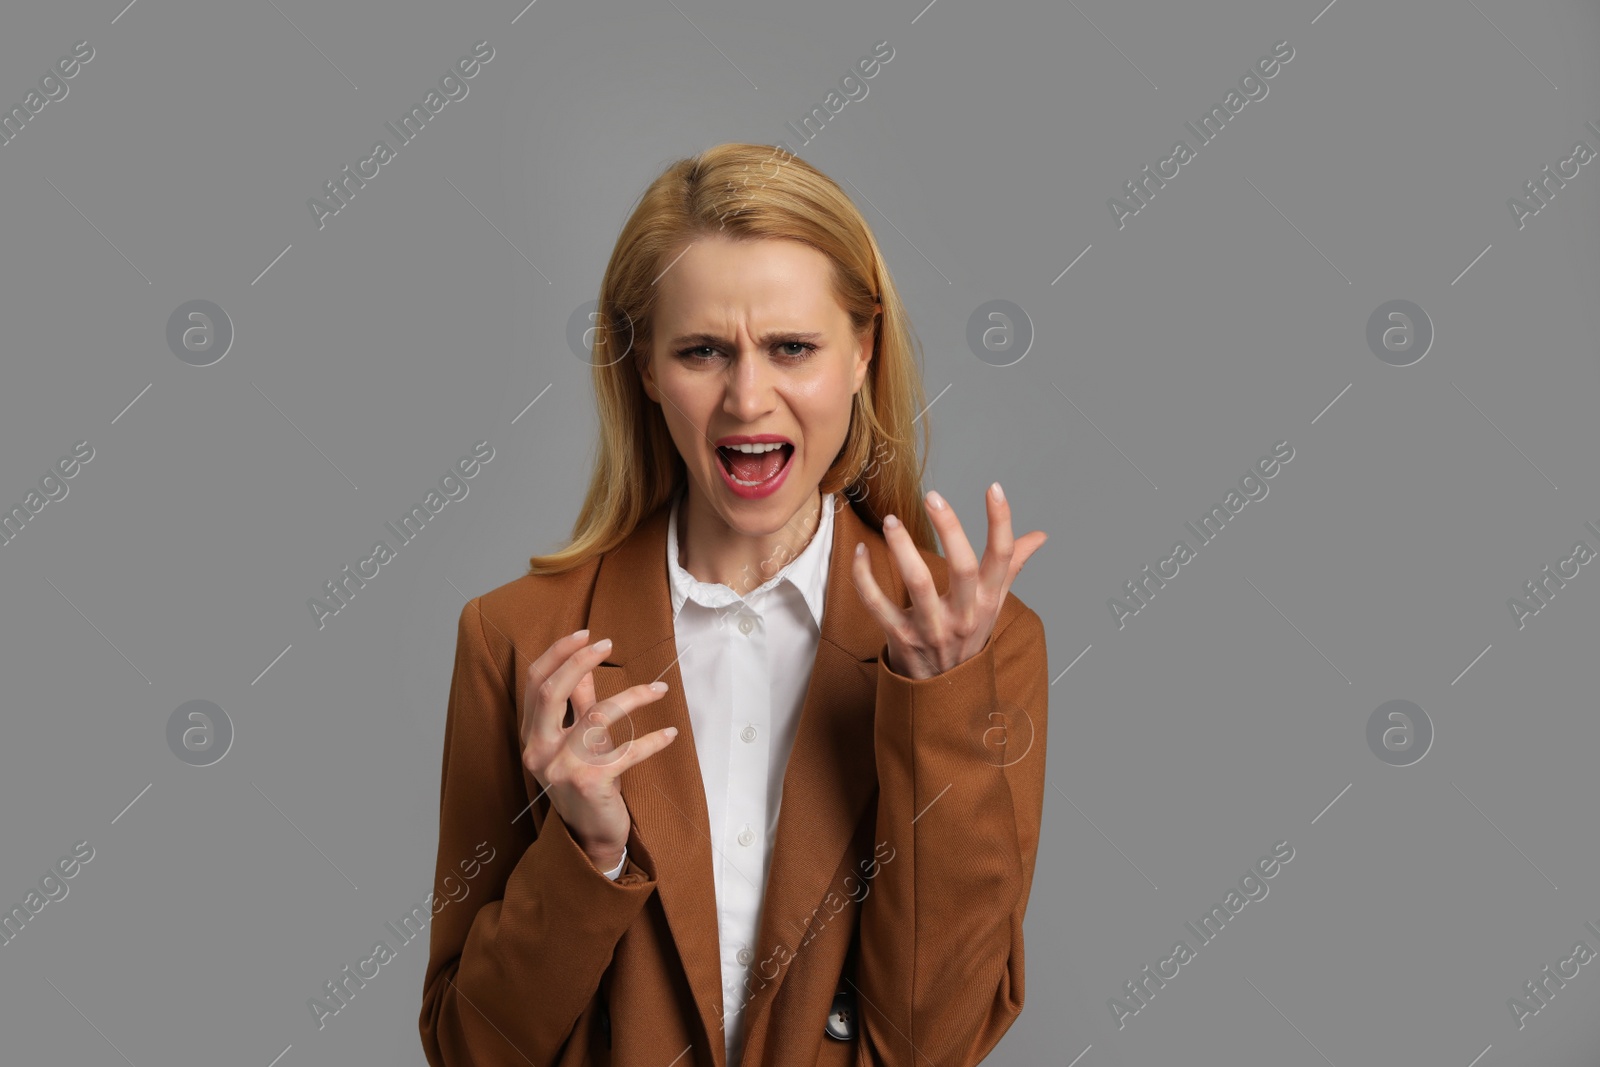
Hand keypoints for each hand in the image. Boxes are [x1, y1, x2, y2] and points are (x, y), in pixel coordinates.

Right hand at [520, 630, 677, 868]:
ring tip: (659, 689)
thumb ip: (577, 706)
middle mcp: (538, 751)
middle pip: (552, 691)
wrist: (590, 838)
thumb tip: (585, 667)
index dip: (559, 654)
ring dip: (634, 696)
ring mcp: (562, 768)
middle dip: (580, 661)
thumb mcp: (574, 743)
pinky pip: (627, 751)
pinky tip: (669, 733)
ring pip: (597, 715)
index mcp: (531, 736)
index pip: (536, 684)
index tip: (586, 635)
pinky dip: (653, 740)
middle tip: (607, 643)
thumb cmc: (583, 784)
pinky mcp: (591, 783)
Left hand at [851, 483, 1046, 680]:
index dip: (1001, 522)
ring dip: (903, 549)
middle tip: (933, 497)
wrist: (944, 694)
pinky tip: (861, 551)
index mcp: (988, 601)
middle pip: (963, 568)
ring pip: (918, 584)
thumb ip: (1012, 566)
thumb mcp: (995, 604)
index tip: (993, 488)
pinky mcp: (900, 637)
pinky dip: (864, 577)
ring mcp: (931, 628)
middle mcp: (964, 614)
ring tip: (890, 520)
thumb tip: (1040, 536)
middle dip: (949, 529)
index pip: (1002, 557)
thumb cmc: (968, 638)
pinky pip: (877, 605)